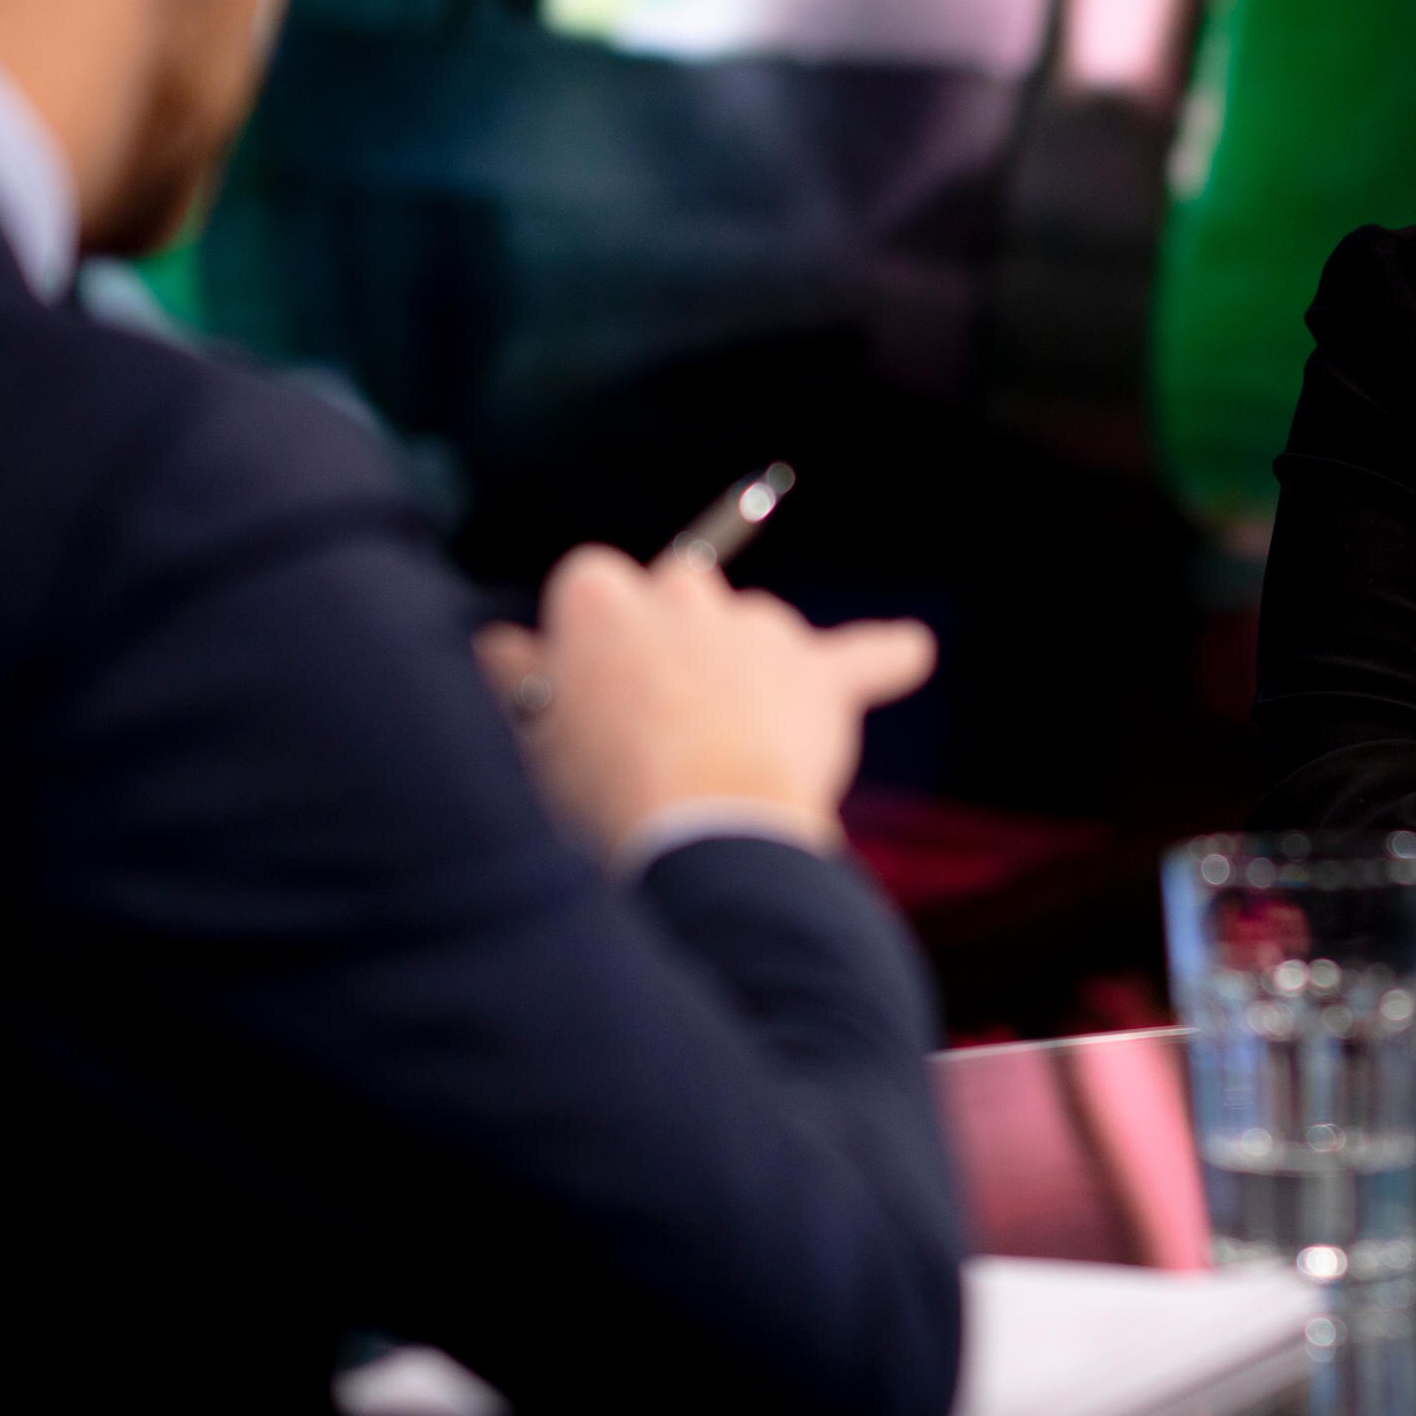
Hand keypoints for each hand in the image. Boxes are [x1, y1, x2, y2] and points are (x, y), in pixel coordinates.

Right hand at [471, 547, 932, 857]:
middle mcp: (685, 593)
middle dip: (674, 641)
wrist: (696, 829)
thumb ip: (521, 674)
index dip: (593, 643)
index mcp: (600, 596)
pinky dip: (889, 655)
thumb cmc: (601, 787)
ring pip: (757, 628)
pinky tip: (912, 650)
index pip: (592, 586)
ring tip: (735, 743)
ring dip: (750, 669)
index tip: (591, 689)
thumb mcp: (530, 727)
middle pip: (679, 591)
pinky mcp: (819, 676)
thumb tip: (504, 646)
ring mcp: (759, 627)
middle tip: (660, 717)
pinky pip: (869, 655)